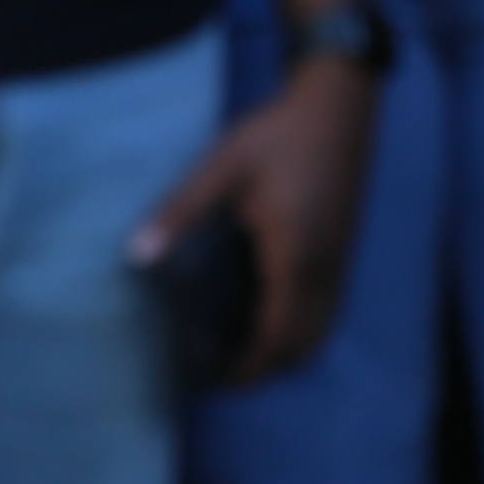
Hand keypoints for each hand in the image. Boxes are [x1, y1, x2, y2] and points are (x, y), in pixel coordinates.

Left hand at [132, 62, 378, 389]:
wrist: (341, 102)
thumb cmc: (280, 134)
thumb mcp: (224, 167)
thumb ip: (181, 211)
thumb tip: (137, 254)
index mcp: (293, 256)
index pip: (275, 336)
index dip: (247, 367)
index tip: (213, 381)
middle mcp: (324, 267)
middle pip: (304, 343)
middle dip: (268, 367)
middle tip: (223, 375)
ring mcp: (341, 257)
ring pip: (323, 326)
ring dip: (290, 349)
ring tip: (246, 351)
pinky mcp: (346, 244)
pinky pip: (330, 305)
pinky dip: (306, 325)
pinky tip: (275, 312)